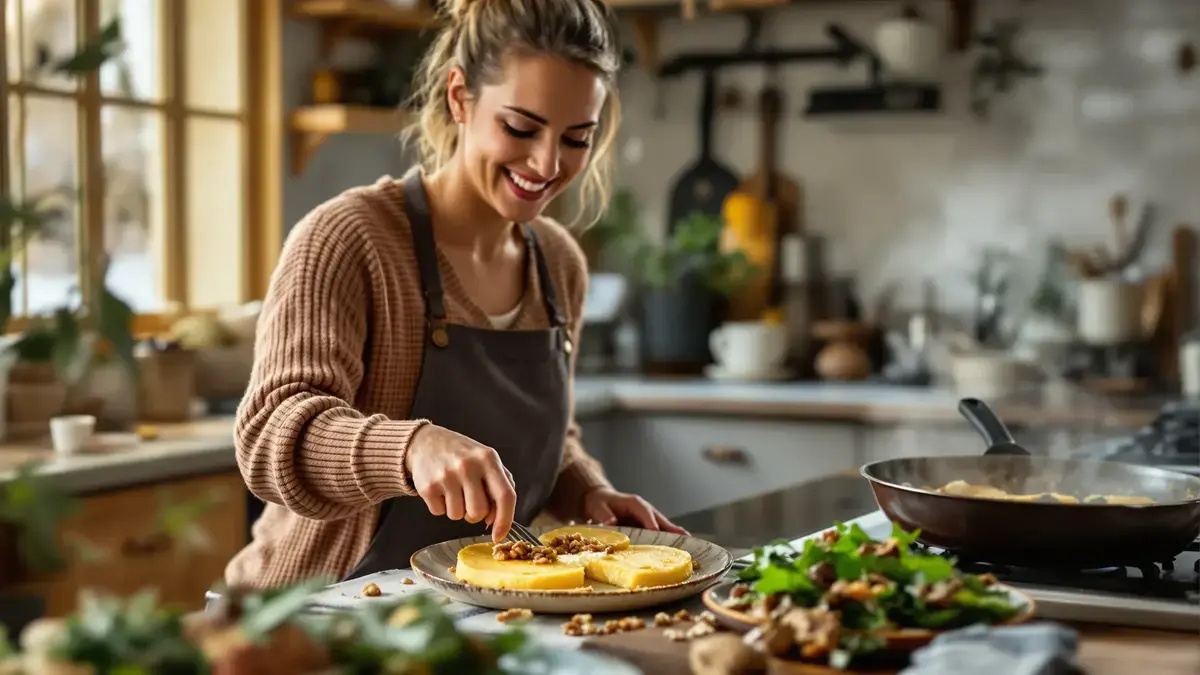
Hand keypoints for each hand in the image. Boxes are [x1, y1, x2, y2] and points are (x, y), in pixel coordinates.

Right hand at [406, 425, 516, 541]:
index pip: (505, 496)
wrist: (426, 443)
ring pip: (457, 516)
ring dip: (456, 509)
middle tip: (468, 499)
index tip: (499, 536)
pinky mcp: (427, 486)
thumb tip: (495, 519)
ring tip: (452, 489)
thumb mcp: (486, 460)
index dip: (505, 520)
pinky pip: (439, 513)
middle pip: (478, 512)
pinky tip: (439, 489)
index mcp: (488, 459)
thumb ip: (500, 486)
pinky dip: (440, 506)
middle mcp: (468, 466)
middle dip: (474, 514)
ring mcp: (446, 476)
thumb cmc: (462, 456)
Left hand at [581, 487, 688, 534]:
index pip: (645, 512)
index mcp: (634, 503)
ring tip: (688, 543)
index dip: (651, 522)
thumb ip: (603, 514)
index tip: (656, 532)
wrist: (599, 500)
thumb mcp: (597, 507)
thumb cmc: (599, 502)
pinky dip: (668, 538)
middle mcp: (644, 510)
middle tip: (685, 538)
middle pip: (660, 519)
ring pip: (663, 526)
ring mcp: (647, 518)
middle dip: (672, 529)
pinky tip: (677, 547)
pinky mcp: (646, 526)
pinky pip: (658, 532)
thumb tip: (611, 522)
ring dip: (674, 534)